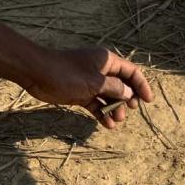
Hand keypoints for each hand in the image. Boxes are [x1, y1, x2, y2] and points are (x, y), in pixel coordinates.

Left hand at [23, 47, 154, 128]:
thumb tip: (129, 94)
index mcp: (107, 61)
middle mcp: (101, 70)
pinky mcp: (81, 93)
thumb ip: (115, 88)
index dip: (141, 86)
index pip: (131, 72)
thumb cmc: (67, 73)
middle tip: (129, 111)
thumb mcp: (95, 82)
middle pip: (122, 85)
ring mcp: (91, 82)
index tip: (148, 101)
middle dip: (127, 100)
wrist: (37, 74)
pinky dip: (102, 113)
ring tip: (116, 120)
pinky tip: (107, 124)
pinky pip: (97, 104)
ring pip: (110, 96)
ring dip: (115, 109)